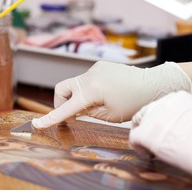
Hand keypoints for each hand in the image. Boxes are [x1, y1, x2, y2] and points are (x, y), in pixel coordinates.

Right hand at [32, 61, 191, 128]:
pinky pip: (85, 79)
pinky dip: (86, 89)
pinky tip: (103, 94)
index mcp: (91, 91)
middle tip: (74, 114)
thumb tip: (72, 110)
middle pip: (61, 89)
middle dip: (61, 103)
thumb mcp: (108, 115)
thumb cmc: (134, 103)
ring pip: (73, 84)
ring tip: (95, 104)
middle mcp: (89, 76)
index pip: (66, 108)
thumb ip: (86, 112)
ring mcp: (94, 68)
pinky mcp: (99, 65)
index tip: (36, 125)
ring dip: (77, 96)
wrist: (155, 84)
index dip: (51, 119)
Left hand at [129, 91, 191, 180]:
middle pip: (146, 112)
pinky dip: (139, 147)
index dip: (160, 119)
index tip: (164, 129)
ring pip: (138, 124)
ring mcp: (150, 117)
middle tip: (155, 139)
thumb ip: (183, 116)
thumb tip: (174, 126)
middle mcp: (161, 103)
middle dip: (148, 126)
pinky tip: (150, 154)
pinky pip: (134, 138)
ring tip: (154, 149)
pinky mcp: (143, 133)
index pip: (161, 106)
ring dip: (144, 136)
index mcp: (177, 97)